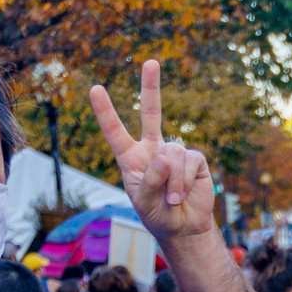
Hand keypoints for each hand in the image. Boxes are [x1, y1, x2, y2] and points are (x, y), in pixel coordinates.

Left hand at [90, 61, 217, 244]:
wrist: (184, 229)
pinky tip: (182, 195)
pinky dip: (184, 182)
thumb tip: (166, 155)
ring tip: (172, 199)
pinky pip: (189, 163)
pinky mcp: (196, 161)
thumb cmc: (157, 216)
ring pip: (173, 153)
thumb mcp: (144, 203)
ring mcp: (175, 153)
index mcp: (131, 158)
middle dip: (151, 87)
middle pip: (152, 113)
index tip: (95, 89)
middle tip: (151, 62)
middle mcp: (153, 149)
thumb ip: (151, 180)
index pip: (115, 132)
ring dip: (172, 181)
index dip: (106, 112)